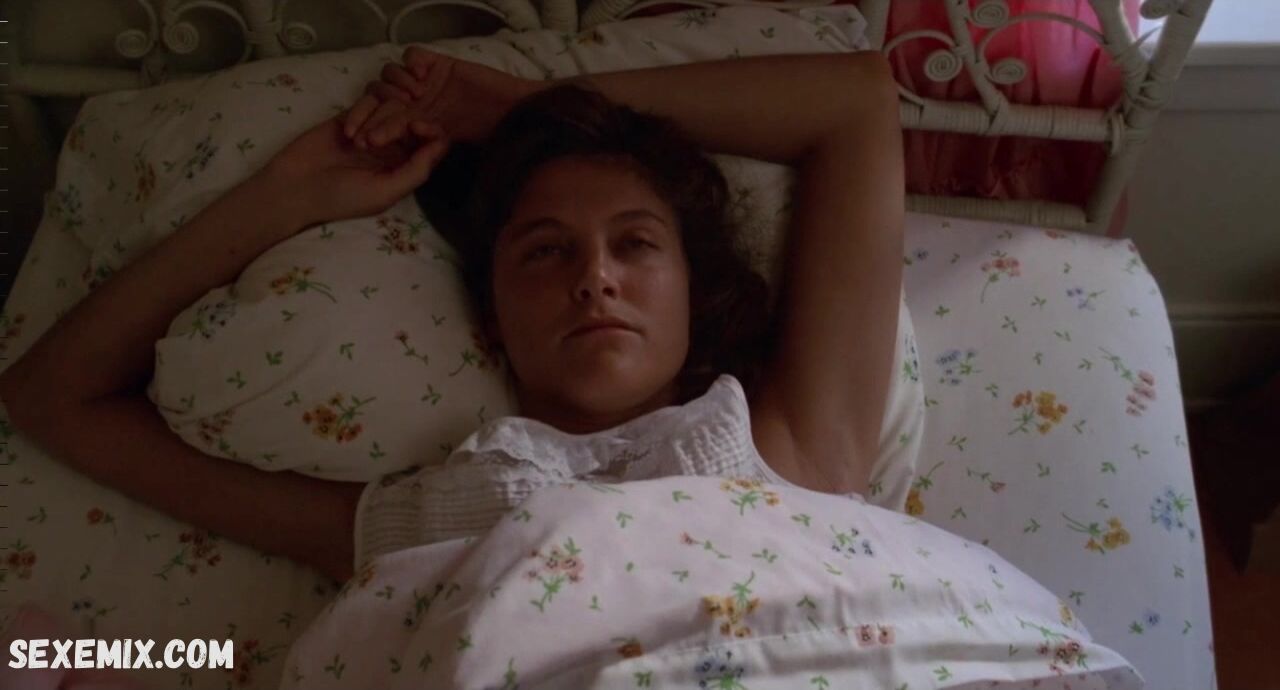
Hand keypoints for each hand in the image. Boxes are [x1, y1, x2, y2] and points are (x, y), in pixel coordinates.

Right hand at [262, 113, 448, 227]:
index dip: (433, 129)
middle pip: (414, 117)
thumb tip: (442, 144)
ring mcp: (374, 128)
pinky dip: (360, 112)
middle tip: (381, 133)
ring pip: (393, 104)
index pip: (433, 142)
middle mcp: (395, 146)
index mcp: (407, 166)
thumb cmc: (342, 198)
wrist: (296, 188)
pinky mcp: (352, 114)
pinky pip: (368, 100)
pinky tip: (346, 134)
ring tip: (359, 141)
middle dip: (404, 118)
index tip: (418, 125)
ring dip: (379, 116)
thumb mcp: (385, 191)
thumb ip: (416, 170)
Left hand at [343, 46, 537, 148]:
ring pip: (392, 76)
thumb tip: (395, 169)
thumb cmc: (489, 139)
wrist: (517, 113)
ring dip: (395, 87)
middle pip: (381, 100)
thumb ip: (425, 162)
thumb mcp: (449, 159)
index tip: (364, 141)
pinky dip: (411, 62)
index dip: (371, 130)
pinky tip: (420, 75)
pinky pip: (414, 56)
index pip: (384, 124)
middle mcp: (417, 103)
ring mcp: (427, 81)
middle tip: (367, 123)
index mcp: (416, 126)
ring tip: (413, 97)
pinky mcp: (440, 63)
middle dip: (370, 113)